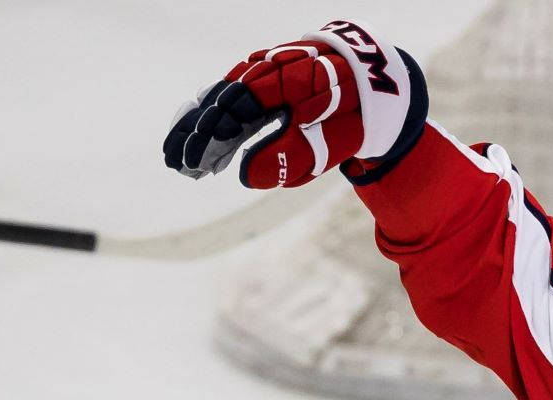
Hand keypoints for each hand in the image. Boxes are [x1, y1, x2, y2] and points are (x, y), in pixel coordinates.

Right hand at [163, 20, 424, 187]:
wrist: (372, 83)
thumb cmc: (354, 115)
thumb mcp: (333, 140)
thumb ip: (293, 155)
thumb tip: (248, 176)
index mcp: (288, 80)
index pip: (238, 105)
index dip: (215, 135)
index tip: (197, 162)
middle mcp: (270, 68)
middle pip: (222, 100)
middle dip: (198, 135)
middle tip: (180, 166)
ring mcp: (263, 69)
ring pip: (221, 96)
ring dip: (200, 128)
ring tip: (181, 159)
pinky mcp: (261, 77)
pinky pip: (229, 95)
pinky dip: (214, 118)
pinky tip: (204, 143)